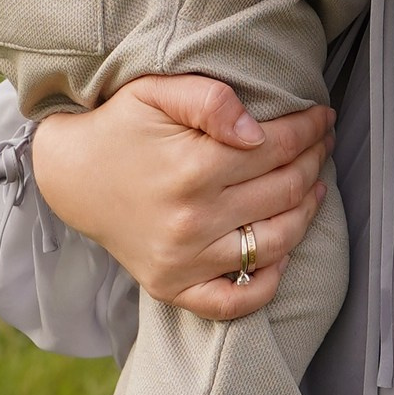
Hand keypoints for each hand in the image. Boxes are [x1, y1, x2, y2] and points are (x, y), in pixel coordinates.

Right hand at [29, 74, 333, 319]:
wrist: (70, 173)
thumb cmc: (121, 126)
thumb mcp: (158, 92)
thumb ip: (211, 100)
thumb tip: (257, 131)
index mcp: (193, 168)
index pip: (278, 147)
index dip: (310, 129)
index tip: (322, 117)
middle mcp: (192, 221)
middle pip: (283, 191)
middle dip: (314, 162)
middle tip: (322, 144)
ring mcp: (183, 261)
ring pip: (274, 243)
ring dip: (306, 213)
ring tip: (314, 186)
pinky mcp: (171, 287)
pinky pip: (233, 302)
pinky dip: (267, 284)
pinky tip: (282, 254)